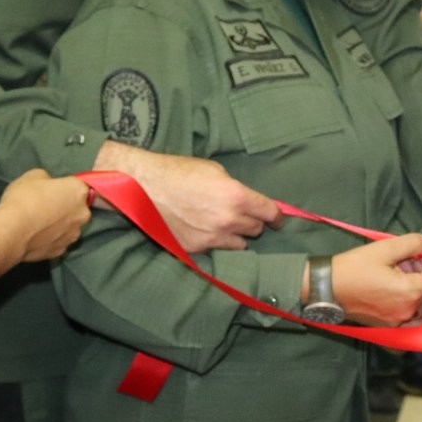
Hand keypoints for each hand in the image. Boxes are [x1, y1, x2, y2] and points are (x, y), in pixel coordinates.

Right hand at [0, 169, 92, 261]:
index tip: (52, 190)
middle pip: (78, 207)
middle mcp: (83, 213)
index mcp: (78, 191)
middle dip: (66, 206)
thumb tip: (50, 186)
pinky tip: (37, 236)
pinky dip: (51, 239)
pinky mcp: (62, 251)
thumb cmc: (23, 198)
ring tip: (40, 224)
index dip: (65, 187)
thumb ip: (48, 179)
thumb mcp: (33, 176)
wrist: (11, 231)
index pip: (78, 186)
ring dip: (60, 224)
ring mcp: (74, 234)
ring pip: (70, 226)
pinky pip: (59, 240)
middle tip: (45, 206)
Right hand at [104, 144, 282, 253]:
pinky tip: (205, 230)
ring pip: (239, 245)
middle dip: (253, 222)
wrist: (143, 187)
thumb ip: (236, 189)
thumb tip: (248, 201)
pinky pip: (217, 250)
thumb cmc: (178, 172)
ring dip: (237, 236)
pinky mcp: (196, 248)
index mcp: (237, 196)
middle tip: (244, 215)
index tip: (277, 219)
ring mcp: (212, 237)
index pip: (270, 213)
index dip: (277, 217)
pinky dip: (216, 242)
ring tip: (224, 225)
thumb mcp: (215, 171)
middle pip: (256, 230)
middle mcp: (228, 220)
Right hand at [331, 234, 421, 325]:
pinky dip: (410, 305)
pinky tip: (395, 292)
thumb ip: (413, 243)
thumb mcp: (384, 248)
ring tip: (398, 276)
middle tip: (404, 263)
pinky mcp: (389, 328)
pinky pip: (412, 319)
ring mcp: (399, 323)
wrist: (326, 289)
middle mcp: (408, 311)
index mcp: (410, 292)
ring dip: (418, 290)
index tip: (415, 255)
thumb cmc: (353, 267)